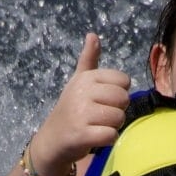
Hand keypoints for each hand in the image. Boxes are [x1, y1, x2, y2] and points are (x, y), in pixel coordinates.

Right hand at [29, 33, 129, 175]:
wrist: (52, 140)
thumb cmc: (71, 109)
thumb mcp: (78, 82)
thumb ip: (88, 60)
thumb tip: (92, 35)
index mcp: (86, 78)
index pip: (123, 81)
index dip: (118, 93)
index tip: (102, 100)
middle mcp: (82, 92)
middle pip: (124, 99)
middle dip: (117, 110)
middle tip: (100, 116)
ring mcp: (81, 113)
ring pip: (119, 118)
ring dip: (112, 126)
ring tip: (96, 126)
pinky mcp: (81, 134)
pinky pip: (111, 135)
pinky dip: (108, 139)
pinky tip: (96, 138)